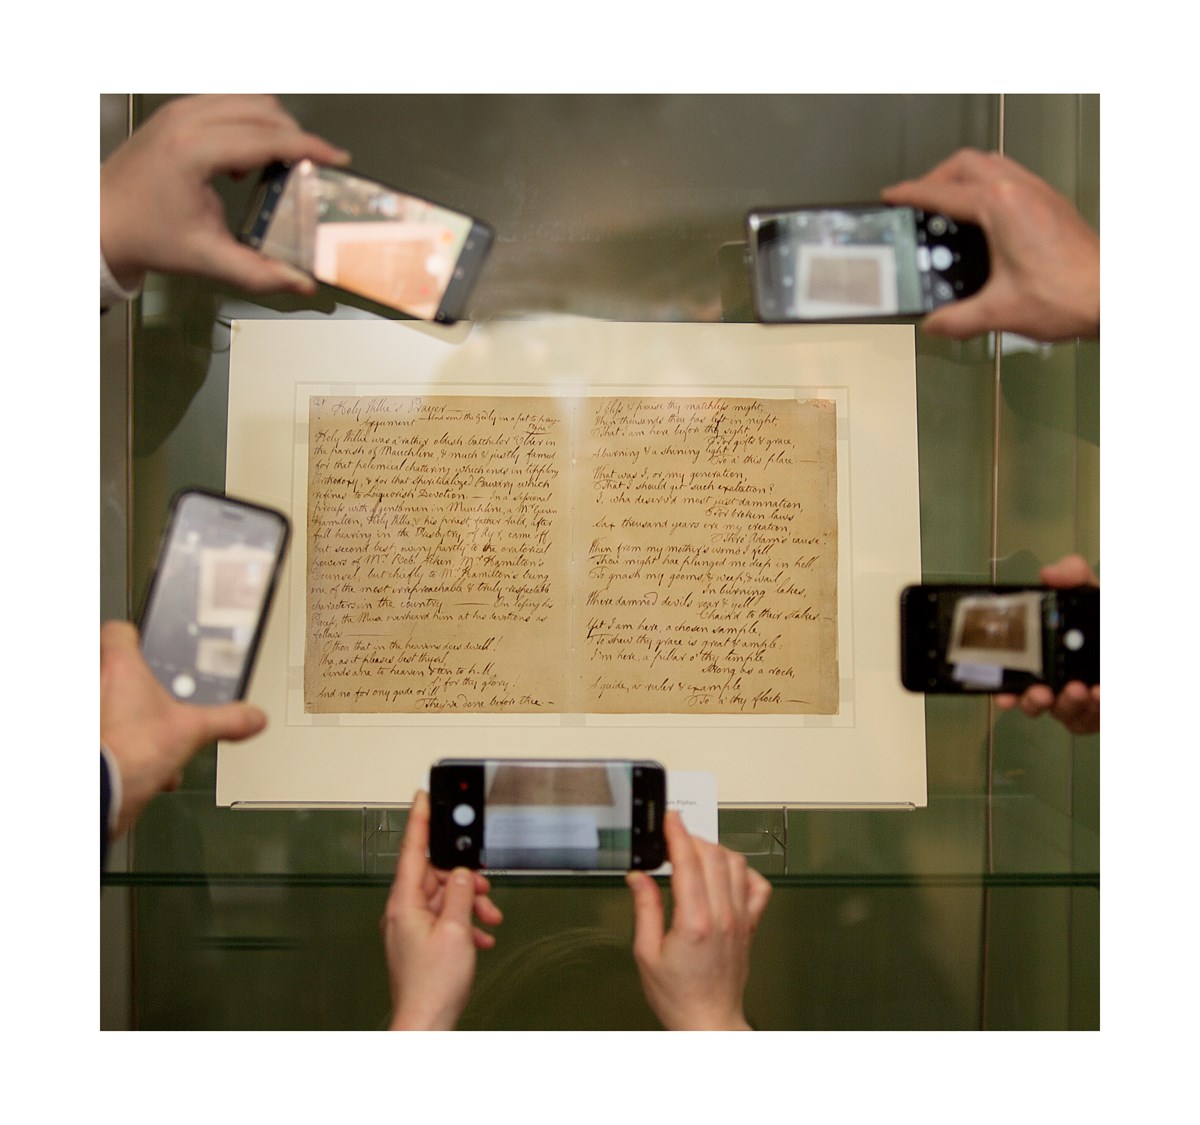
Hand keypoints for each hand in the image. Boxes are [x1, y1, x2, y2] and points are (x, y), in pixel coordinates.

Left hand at [100, 94, 349, 294]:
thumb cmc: (145, 235)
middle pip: (265, 111)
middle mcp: (186, 121)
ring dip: (275, 129)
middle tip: (313, 170)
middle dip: (297, 138)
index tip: (337, 158)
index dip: (309, 147)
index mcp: (193, 152)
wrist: (100, 222)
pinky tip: (249, 160)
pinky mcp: (178, 113)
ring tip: (281, 167)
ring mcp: (180, 111)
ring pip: (250, 101)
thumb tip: (301, 282)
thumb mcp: (208, 259)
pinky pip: (230, 104)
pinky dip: (252, 125)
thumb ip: (259, 273)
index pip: (267, 137)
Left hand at [100, 621, 266, 838]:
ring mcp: (90, 714)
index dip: (137, 634)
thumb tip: (253, 717)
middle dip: (142, 688)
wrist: (96, 794)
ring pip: (111, 706)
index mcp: (119, 669)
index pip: (118, 631)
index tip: (149, 643)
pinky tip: (145, 763)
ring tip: (155, 735)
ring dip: (133, 720)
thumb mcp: (193, 731)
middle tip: (159, 695)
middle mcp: (95, 687)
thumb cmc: (126, 753)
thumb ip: (228, 720)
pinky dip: (126, 745)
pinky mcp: (90, 741)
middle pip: (116, 671)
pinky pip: (108, 735)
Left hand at [383, 790, 503, 1029]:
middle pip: (434, 875)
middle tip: (483, 888)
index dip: (419, 820)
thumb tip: (459, 872)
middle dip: (463, 878)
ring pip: (442, 898)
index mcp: (405, 902)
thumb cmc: (433, 985)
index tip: (424, 796)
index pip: (412, 850)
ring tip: (487, 920)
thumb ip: (458, 894)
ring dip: (468, 904)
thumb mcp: (456, 931)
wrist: (425, 1025)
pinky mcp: (419, 943)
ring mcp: (409, 928)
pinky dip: (463, 924)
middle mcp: (402, 912)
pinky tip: (479, 937)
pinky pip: (443, 920)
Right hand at [626, 811, 771, 1029]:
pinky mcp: (751, 925)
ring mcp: (741, 919)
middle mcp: (723, 916)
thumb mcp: (646, 953)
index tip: (669, 819)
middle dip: (692, 837)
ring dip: (714, 850)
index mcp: (695, 922)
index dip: (677, 833)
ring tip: (694, 854)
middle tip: (673, 837)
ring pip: (736, 863)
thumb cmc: (678, 995)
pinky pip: (758, 885)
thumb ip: (645, 908)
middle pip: (713, 855)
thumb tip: (639, 876)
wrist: (708, 1022)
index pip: (688, 862)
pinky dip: (743, 871)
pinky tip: (725, 874)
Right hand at [882, 148, 1098, 341]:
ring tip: (948, 203)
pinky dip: (989, 188)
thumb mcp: (998, 312)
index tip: (892, 197)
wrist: (1112, 295)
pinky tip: (984, 219)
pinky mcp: (1052, 205)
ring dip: (965, 177)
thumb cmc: (1070, 294)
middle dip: (936, 177)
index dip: (910, 194)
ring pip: (992, 164)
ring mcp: (1040, 193)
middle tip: (919, 199)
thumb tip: (935, 323)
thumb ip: (956, 319)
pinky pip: (1012, 178)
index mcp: (1001, 206)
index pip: (942, 192)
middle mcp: (1021, 190)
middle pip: (966, 163)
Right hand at [995, 555, 1099, 733]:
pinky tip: (1099, 692)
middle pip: (1032, 700)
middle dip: (1031, 701)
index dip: (1002, 686)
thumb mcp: (1092, 594)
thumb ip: (1074, 576)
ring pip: (1062, 713)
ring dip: (1066, 704)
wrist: (1145, 647)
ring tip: (1077, 690)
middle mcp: (1055, 680)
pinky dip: (1094, 708)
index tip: (1001, 691)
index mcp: (1044, 653)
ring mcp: (1077, 701)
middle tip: (1040, 693)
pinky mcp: (1097, 713)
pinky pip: (1090, 718)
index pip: (1014, 673)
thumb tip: (1048, 574)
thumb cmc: (1107, 621)